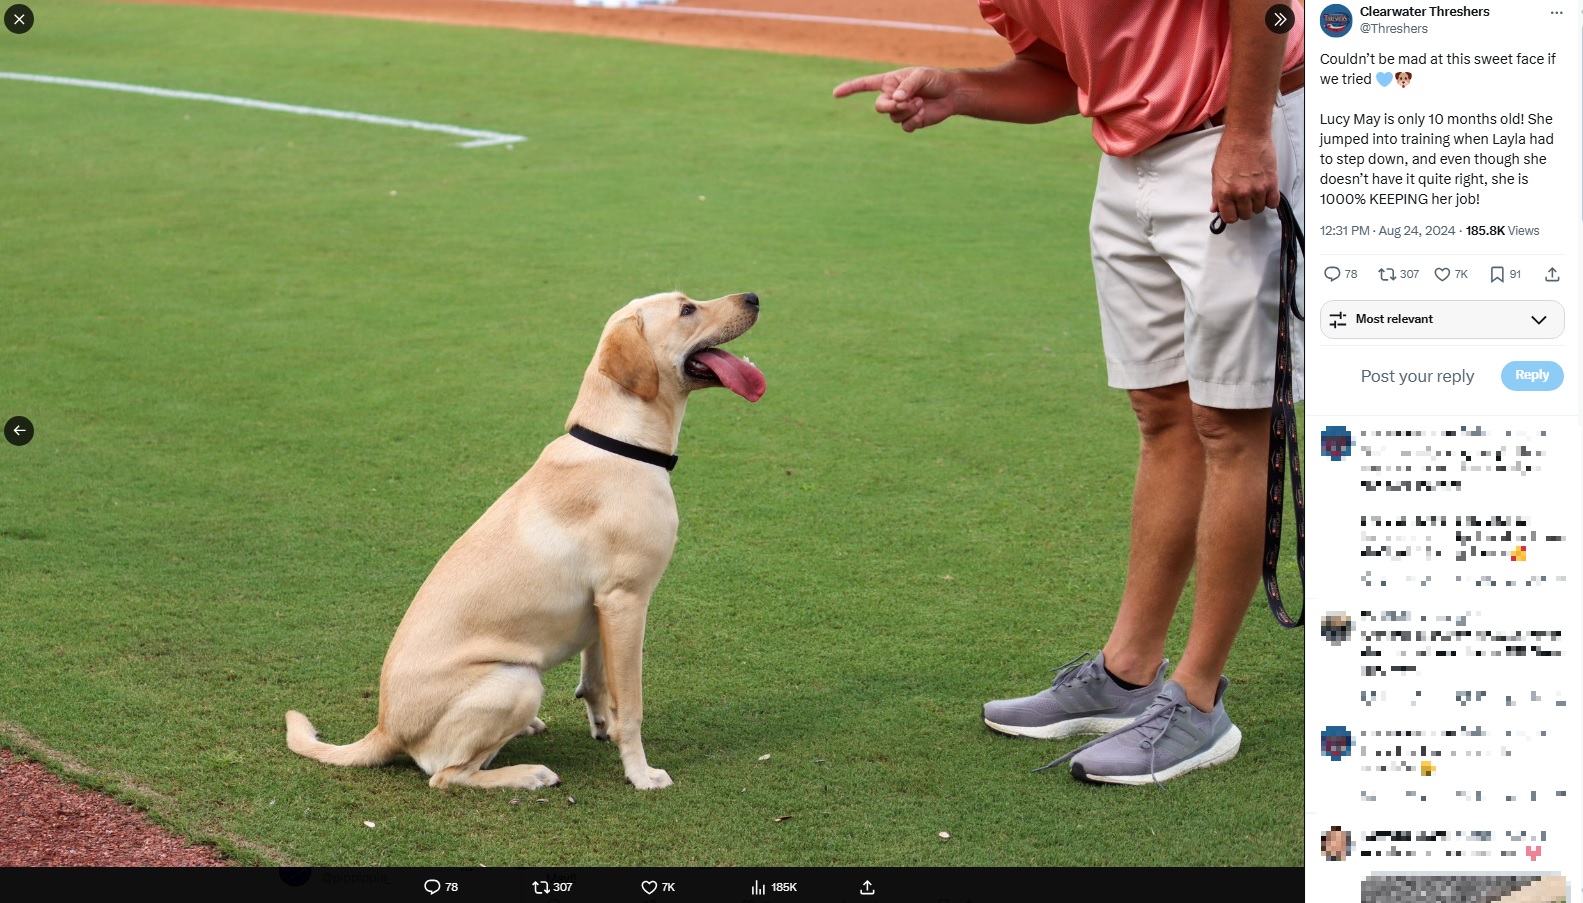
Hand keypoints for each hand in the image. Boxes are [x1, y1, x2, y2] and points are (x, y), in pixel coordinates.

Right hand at [833, 67, 957, 132]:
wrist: (951, 93)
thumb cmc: (935, 79)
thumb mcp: (921, 76)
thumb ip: (907, 86)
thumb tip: (895, 99)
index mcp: (889, 81)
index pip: (865, 84)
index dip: (850, 89)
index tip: (836, 93)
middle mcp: (891, 96)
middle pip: (879, 106)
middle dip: (890, 106)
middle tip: (905, 102)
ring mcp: (900, 110)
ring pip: (893, 117)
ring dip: (907, 110)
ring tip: (921, 102)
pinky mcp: (910, 121)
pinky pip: (905, 126)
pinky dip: (913, 121)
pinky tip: (922, 114)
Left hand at [1209, 129, 1279, 224]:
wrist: (1247, 134)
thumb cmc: (1231, 148)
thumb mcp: (1216, 172)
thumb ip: (1217, 193)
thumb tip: (1215, 207)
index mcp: (1224, 192)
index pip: (1229, 217)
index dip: (1231, 215)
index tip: (1233, 211)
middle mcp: (1240, 193)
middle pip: (1245, 215)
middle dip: (1244, 209)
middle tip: (1244, 199)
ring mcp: (1257, 189)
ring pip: (1258, 209)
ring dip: (1257, 203)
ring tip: (1254, 191)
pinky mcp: (1271, 183)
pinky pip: (1273, 202)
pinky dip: (1270, 200)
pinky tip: (1265, 192)